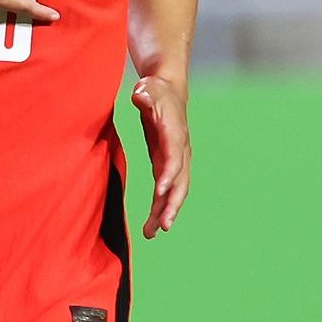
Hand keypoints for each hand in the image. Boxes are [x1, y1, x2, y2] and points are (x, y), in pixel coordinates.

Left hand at [132, 75, 190, 238]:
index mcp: (175, 134)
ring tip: (150, 234)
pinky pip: (166, 190)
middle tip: (162, 226)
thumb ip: (145, 94)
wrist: (167, 91)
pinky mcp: (167, 164)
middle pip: (180, 182)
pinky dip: (160, 206)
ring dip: (165, 213)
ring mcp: (176, 159)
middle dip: (172, 204)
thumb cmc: (155, 90)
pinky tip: (151, 225)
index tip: (160, 191)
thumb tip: (140, 95)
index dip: (169, 175)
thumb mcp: (148, 88)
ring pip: (175, 192)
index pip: (174, 158)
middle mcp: (180, 151)